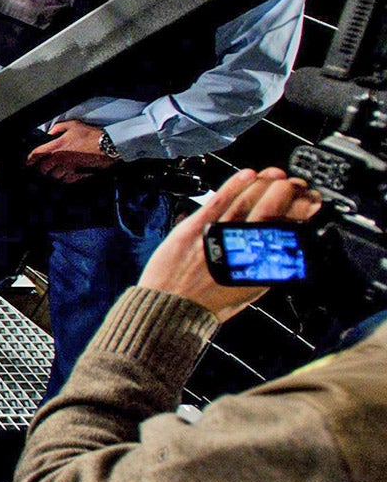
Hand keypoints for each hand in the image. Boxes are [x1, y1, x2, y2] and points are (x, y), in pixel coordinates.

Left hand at [27, 121, 115, 183]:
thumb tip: (50, 133)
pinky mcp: (78, 175)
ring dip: (54, 173)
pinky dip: (64, 178)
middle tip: (44, 166)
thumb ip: (58, 128)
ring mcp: (69, 169)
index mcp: (56, 147)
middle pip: (44, 169)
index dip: (29, 159)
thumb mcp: (72, 125)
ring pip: (55, 176)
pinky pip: (67, 180)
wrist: (107, 145)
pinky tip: (66, 174)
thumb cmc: (91, 134)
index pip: (37, 154)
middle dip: (43, 168)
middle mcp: (60, 159)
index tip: (28, 162)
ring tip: (56, 170)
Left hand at [139, 167, 321, 321]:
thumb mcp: (250, 288)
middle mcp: (240, 247)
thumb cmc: (207, 303)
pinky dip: (235, 185)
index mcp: (259, 264)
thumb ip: (267, 265)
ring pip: (247, 202)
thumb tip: (283, 244)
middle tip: (297, 185)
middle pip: (271, 211)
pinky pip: (219, 200)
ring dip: (265, 184)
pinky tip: (247, 175)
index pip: (287, 230)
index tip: (309, 202)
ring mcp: (217, 234)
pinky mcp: (196, 227)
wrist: (171, 306)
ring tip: (277, 175)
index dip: (301, 211)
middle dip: (288, 193)